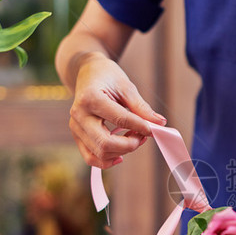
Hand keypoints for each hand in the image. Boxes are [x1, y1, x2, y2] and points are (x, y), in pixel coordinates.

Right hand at [69, 52, 166, 167]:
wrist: (87, 72)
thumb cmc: (108, 77)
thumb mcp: (126, 87)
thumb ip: (141, 108)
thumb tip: (160, 124)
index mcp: (91, 98)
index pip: (120, 119)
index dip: (141, 127)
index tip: (154, 129)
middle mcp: (79, 114)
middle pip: (105, 143)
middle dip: (129, 144)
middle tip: (143, 136)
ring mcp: (75, 127)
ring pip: (99, 153)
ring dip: (121, 152)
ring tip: (134, 138)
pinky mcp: (77, 136)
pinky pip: (90, 158)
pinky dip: (107, 161)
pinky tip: (121, 155)